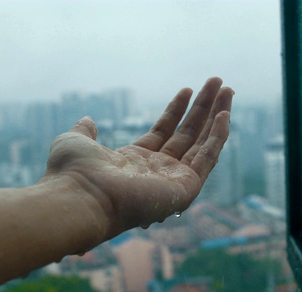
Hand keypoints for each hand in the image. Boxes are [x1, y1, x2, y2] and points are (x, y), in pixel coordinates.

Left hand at [42, 77, 232, 240]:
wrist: (80, 197)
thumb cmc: (73, 174)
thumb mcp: (75, 141)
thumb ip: (84, 131)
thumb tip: (87, 120)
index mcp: (135, 161)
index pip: (164, 131)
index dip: (177, 110)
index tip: (188, 89)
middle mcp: (157, 171)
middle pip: (188, 135)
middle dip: (203, 108)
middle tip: (219, 84)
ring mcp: (173, 181)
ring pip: (203, 144)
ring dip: (217, 116)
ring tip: (228, 90)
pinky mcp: (186, 188)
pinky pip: (207, 159)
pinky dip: (218, 137)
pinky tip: (225, 115)